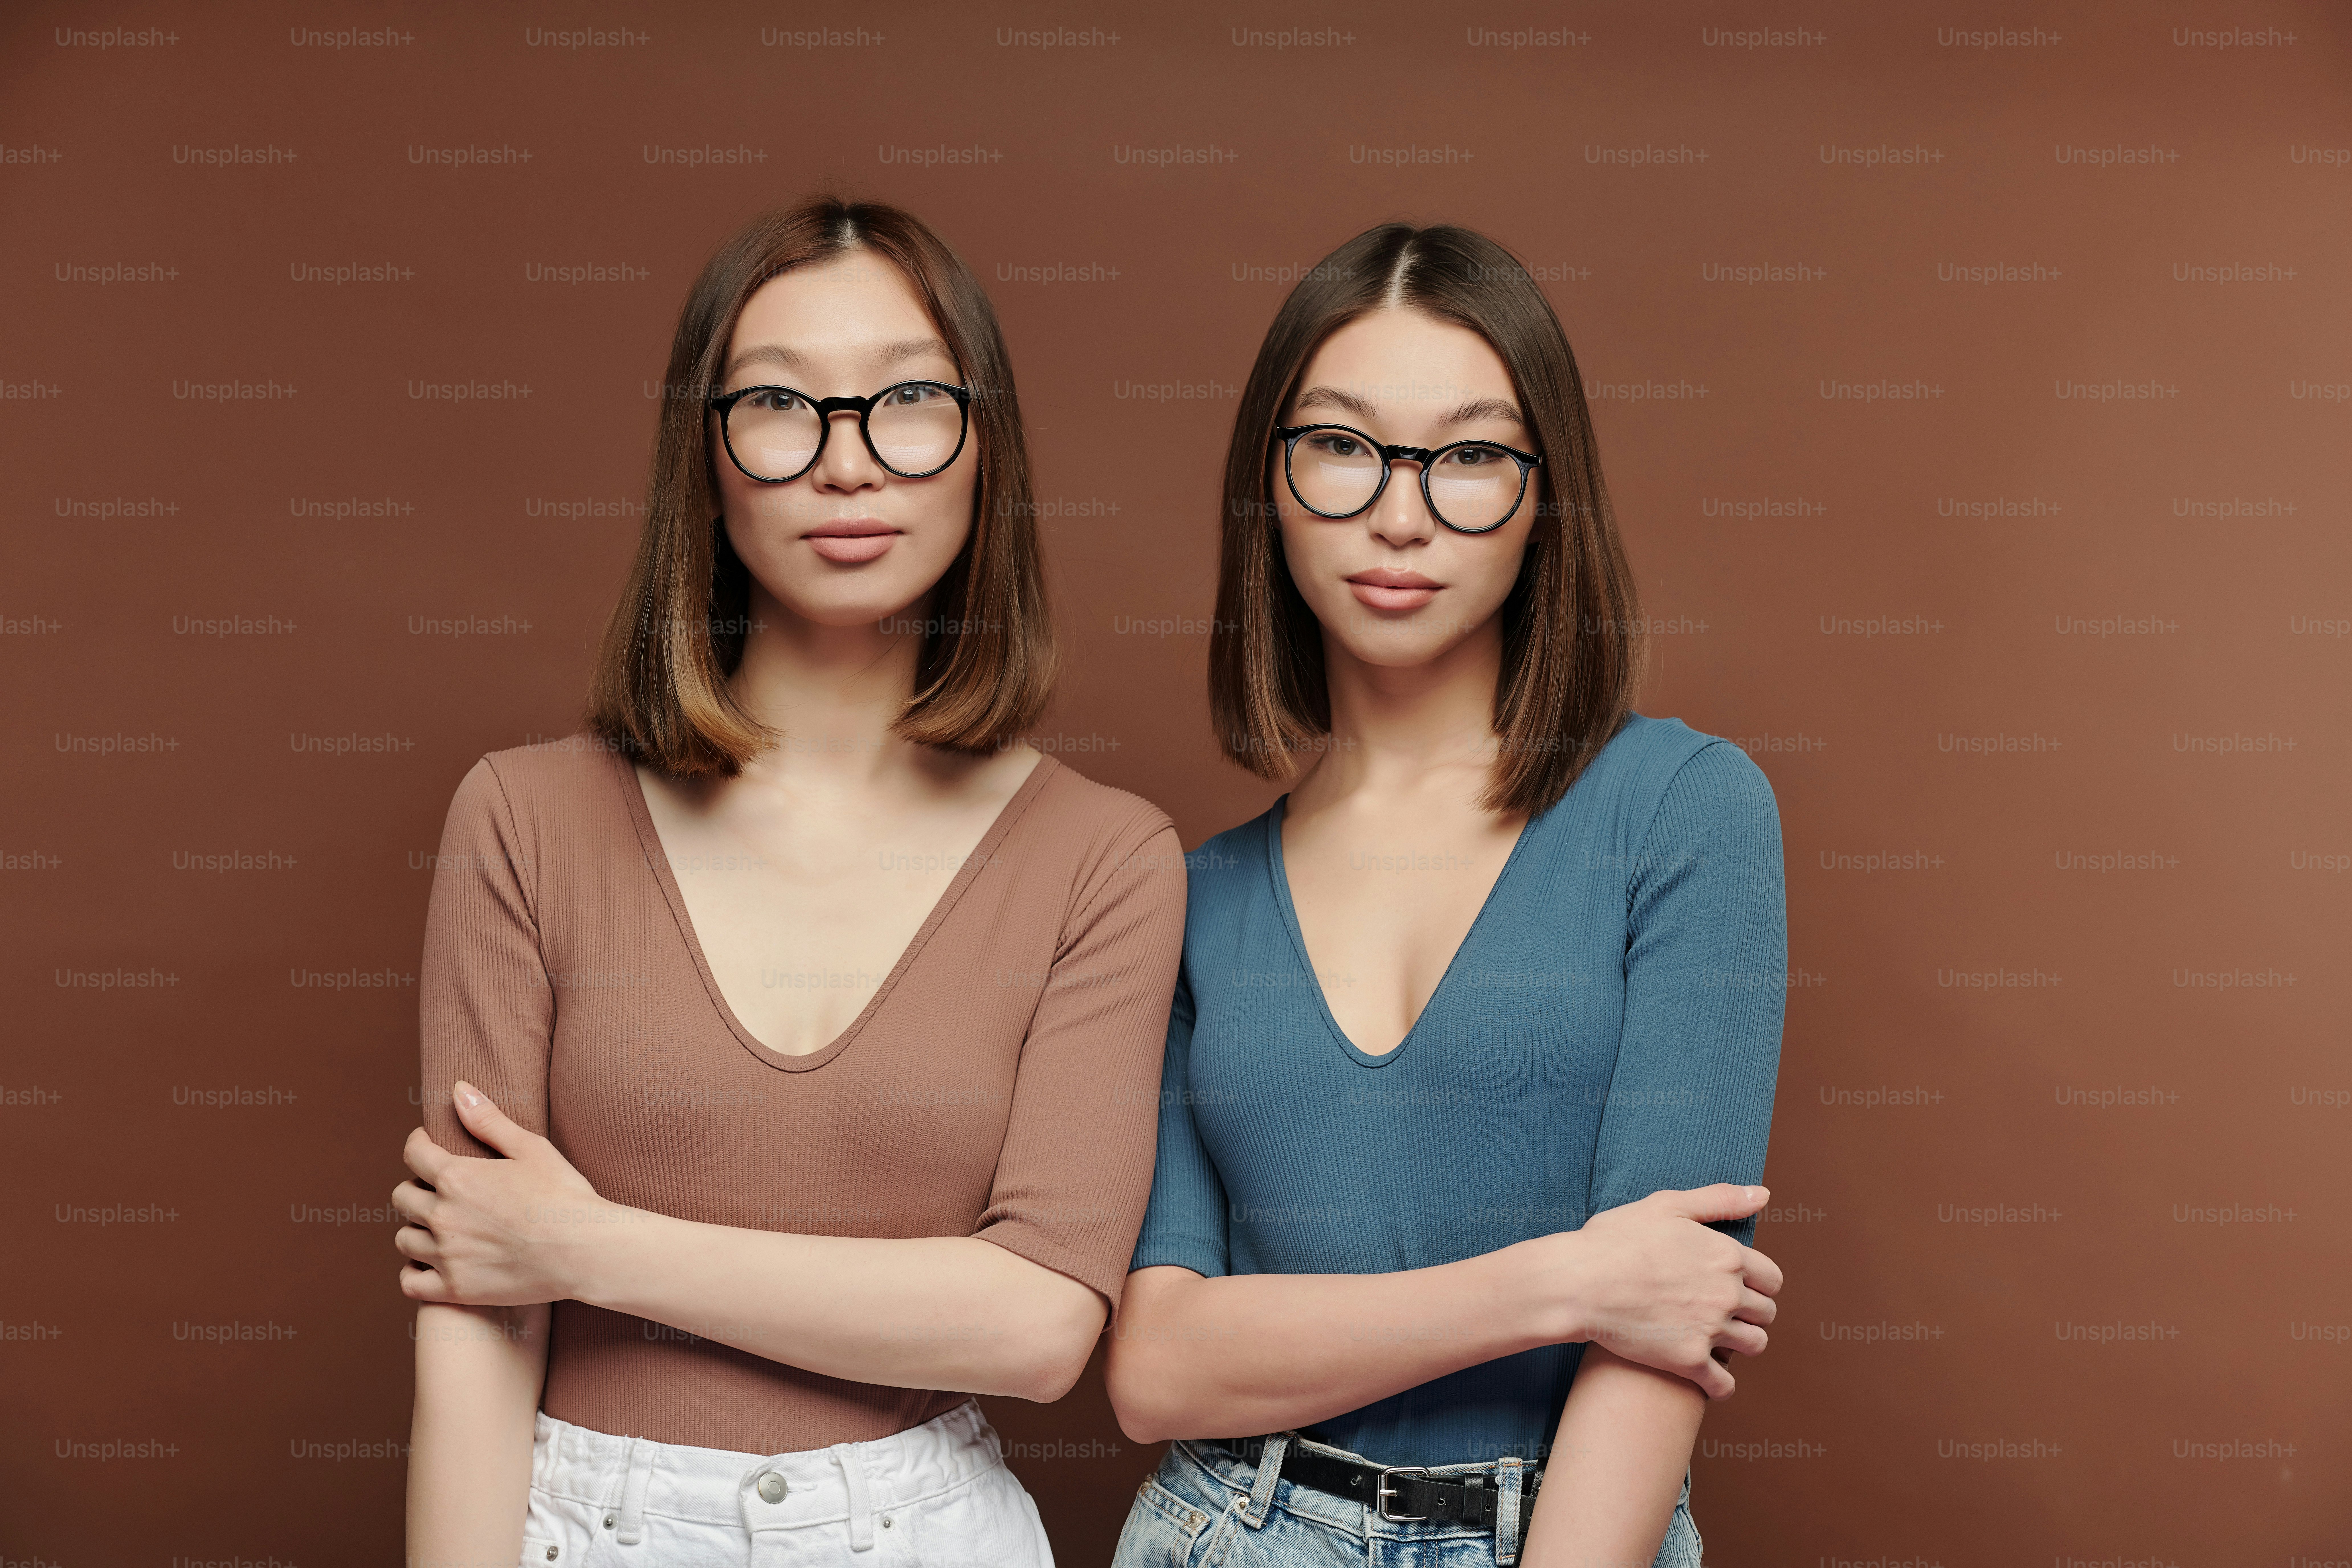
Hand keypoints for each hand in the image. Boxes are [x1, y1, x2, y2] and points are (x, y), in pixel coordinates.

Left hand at [392, 1080, 635, 1306]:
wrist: (584, 1251)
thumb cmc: (563, 1196)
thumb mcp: (530, 1148)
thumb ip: (489, 1121)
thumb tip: (458, 1090)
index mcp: (457, 1178)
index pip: (414, 1154)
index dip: (419, 1143)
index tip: (428, 1144)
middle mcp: (443, 1216)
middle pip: (401, 1197)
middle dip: (416, 1186)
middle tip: (438, 1187)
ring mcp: (446, 1255)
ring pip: (404, 1238)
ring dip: (416, 1227)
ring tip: (438, 1224)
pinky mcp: (455, 1289)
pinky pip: (410, 1281)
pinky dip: (414, 1271)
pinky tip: (430, 1262)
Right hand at [1514, 1184, 1780, 1399]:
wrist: (1578, 1283)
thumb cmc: (1615, 1239)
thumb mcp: (1667, 1206)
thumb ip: (1719, 1199)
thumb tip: (1763, 1193)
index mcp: (1727, 1255)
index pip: (1771, 1279)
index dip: (1758, 1283)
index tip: (1738, 1286)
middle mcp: (1727, 1294)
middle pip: (1765, 1313)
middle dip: (1750, 1313)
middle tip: (1723, 1312)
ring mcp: (1710, 1329)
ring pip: (1753, 1345)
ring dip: (1740, 1344)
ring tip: (1717, 1339)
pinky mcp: (1689, 1360)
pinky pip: (1725, 1384)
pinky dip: (1720, 1384)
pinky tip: (1705, 1375)